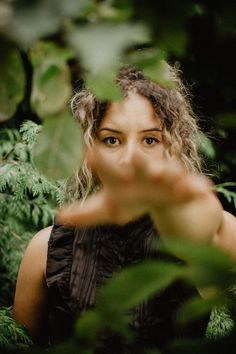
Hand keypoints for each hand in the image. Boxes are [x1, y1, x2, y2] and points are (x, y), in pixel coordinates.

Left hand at [57, 149, 211, 226]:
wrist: (158, 196)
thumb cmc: (130, 198)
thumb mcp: (109, 209)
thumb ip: (86, 214)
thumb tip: (60, 217)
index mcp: (122, 176)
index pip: (108, 167)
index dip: (99, 161)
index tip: (89, 152)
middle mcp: (142, 171)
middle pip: (139, 164)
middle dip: (139, 160)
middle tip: (136, 154)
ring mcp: (164, 176)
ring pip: (166, 171)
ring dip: (168, 172)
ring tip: (172, 177)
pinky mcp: (183, 184)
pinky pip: (190, 185)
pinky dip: (196, 187)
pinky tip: (204, 190)